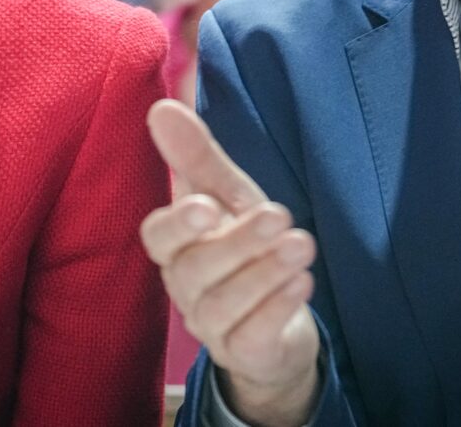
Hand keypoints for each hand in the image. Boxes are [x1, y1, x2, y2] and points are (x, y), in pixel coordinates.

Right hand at [140, 100, 319, 426]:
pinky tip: (302, 283)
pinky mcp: (243, 355)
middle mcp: (186, 288)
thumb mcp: (230, 196)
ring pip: (221, 305)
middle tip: (278, 215)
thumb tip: (161, 106)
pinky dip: (276, 309)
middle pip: (195, 270)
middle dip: (238, 243)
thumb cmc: (248, 249)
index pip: (157, 238)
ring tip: (301, 247)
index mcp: (177, 248)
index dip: (178, 224)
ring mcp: (210, 327)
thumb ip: (197, 156)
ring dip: (264, 274)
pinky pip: (250, 338)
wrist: (279, 323)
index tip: (208, 205)